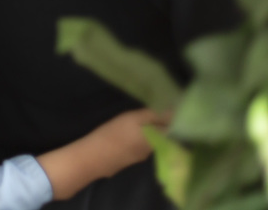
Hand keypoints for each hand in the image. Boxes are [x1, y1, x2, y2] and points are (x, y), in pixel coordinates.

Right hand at [36, 108, 167, 200]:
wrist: (93, 157)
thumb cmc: (114, 134)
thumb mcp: (133, 118)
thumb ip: (153, 115)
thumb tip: (174, 111)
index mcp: (156, 140)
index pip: (171, 129)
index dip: (168, 119)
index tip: (163, 108)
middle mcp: (151, 151)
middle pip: (161, 136)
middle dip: (157, 125)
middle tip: (145, 112)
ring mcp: (140, 157)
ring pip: (148, 141)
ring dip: (145, 132)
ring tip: (132, 121)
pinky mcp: (128, 159)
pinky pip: (138, 146)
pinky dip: (135, 139)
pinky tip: (124, 133)